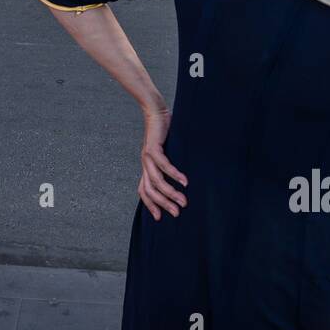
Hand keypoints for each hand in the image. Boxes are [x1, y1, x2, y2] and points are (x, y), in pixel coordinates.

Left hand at [137, 106, 185, 220]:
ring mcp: (147, 157)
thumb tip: (185, 179)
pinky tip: (184, 181)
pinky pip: (163, 165)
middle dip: (163, 204)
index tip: (160, 218)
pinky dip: (174, 174)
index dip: (150, 205)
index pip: (144, 191)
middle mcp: (145, 164)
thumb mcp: (167, 152)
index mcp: (146, 167)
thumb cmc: (164, 132)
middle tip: (177, 214)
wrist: (155, 111)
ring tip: (184, 201)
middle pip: (150, 191)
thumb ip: (170, 164)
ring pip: (157, 181)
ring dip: (170, 193)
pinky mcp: (152, 148)